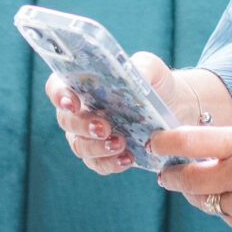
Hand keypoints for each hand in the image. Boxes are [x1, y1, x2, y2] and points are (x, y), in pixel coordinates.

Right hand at [44, 51, 173, 175]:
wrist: (174, 108)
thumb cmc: (155, 82)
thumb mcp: (152, 69)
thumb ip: (142, 67)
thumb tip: (133, 76)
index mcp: (83, 84)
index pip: (57, 87)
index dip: (59, 95)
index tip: (73, 103)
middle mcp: (80, 110)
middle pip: (66, 120)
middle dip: (83, 126)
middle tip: (104, 128)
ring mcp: (88, 136)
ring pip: (79, 146)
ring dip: (96, 148)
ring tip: (121, 144)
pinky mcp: (102, 155)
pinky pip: (97, 164)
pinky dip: (110, 163)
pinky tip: (128, 159)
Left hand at [146, 125, 231, 231]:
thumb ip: (231, 150)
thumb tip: (194, 160)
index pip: (189, 141)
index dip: (164, 143)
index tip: (153, 143)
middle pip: (188, 180)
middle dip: (173, 178)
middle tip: (165, 176)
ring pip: (208, 203)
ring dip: (211, 197)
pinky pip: (229, 220)